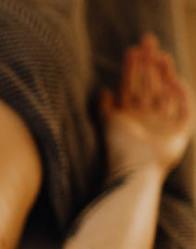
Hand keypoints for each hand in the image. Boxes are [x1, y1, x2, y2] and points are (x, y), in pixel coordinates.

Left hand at [101, 34, 194, 176]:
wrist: (134, 168)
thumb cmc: (118, 147)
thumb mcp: (108, 122)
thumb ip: (104, 106)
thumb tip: (102, 89)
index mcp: (129, 117)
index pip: (132, 87)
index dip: (132, 69)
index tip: (132, 50)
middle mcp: (147, 119)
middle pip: (150, 86)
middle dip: (149, 64)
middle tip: (148, 42)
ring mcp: (163, 124)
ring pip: (166, 93)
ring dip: (164, 74)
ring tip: (160, 56)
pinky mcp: (178, 133)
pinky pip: (183, 109)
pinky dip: (180, 94)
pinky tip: (173, 80)